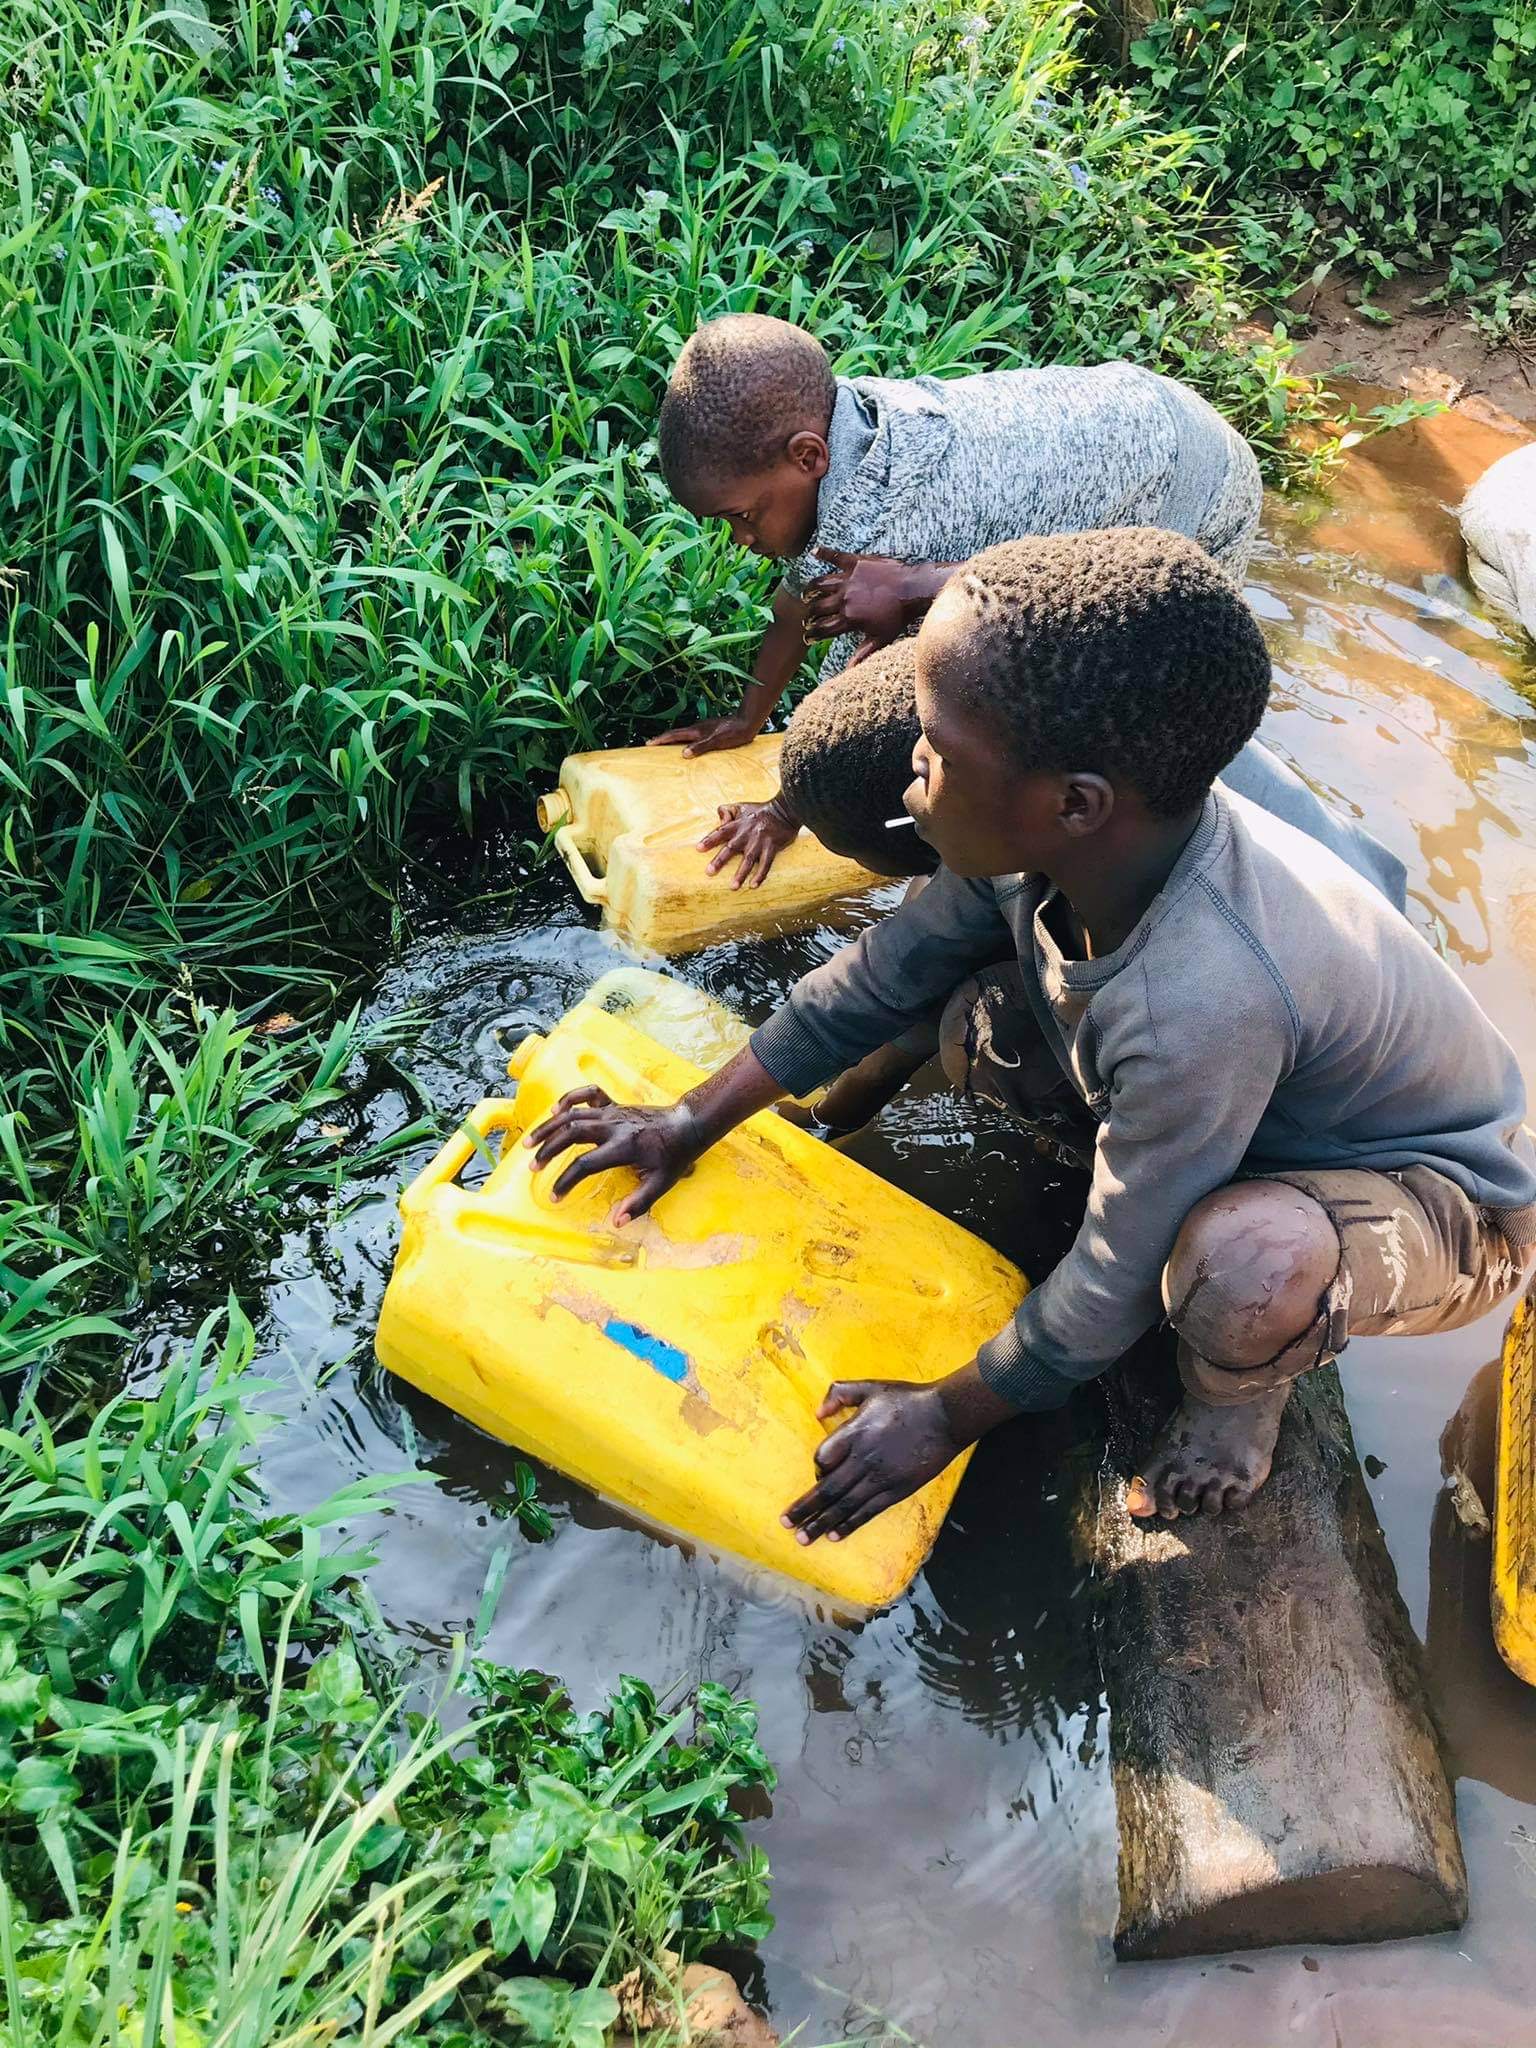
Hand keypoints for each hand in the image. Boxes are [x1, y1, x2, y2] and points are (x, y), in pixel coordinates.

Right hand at [524, 1086, 702, 1224]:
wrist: (687, 1124)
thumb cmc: (674, 1156)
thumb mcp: (661, 1183)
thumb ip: (638, 1203)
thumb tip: (617, 1222)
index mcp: (623, 1147)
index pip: (584, 1164)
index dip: (566, 1181)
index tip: (554, 1195)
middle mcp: (613, 1126)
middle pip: (571, 1133)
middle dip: (548, 1149)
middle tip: (532, 1166)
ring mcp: (612, 1112)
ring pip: (573, 1114)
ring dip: (549, 1127)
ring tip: (529, 1142)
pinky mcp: (613, 1104)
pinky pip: (587, 1094)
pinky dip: (569, 1098)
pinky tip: (554, 1110)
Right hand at [648, 713, 760, 756]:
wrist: (747, 723)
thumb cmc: (734, 732)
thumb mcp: (717, 741)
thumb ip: (700, 747)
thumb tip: (683, 754)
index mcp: (696, 731)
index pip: (673, 735)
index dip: (660, 739)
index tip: (648, 743)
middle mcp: (698, 728)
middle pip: (676, 734)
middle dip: (663, 740)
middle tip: (652, 745)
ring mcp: (704, 729)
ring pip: (684, 735)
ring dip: (673, 741)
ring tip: (666, 748)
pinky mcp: (710, 731)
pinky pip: (693, 737)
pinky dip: (685, 742)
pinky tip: (689, 747)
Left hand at [697, 799, 798, 889]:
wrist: (784, 811)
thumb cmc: (759, 810)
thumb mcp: (741, 806)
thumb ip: (726, 811)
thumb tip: (719, 821)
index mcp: (738, 824)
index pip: (720, 832)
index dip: (709, 840)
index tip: (698, 849)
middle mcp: (746, 834)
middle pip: (731, 848)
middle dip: (720, 860)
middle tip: (709, 872)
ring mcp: (759, 842)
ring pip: (748, 859)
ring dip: (741, 874)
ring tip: (733, 887)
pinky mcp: (772, 848)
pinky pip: (766, 864)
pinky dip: (760, 875)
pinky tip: (753, 886)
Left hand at [781, 1380, 964, 1544]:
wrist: (945, 1416)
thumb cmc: (907, 1400)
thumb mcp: (871, 1387)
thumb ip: (840, 1393)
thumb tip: (817, 1411)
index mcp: (855, 1432)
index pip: (822, 1458)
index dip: (816, 1468)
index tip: (818, 1473)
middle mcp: (863, 1459)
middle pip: (827, 1489)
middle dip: (805, 1509)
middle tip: (786, 1523)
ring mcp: (880, 1477)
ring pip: (844, 1505)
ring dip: (821, 1523)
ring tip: (803, 1538)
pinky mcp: (896, 1490)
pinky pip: (868, 1511)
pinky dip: (850, 1524)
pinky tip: (835, 1535)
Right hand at [803, 549, 920, 664]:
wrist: (913, 589)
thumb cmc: (898, 616)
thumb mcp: (881, 639)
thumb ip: (862, 654)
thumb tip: (849, 671)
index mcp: (849, 618)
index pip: (822, 629)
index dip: (811, 635)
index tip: (808, 637)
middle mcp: (844, 598)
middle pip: (817, 607)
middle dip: (809, 614)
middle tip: (808, 617)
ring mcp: (848, 579)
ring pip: (820, 583)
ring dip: (810, 589)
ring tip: (807, 594)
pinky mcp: (855, 562)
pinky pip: (835, 556)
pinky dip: (823, 553)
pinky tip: (814, 552)